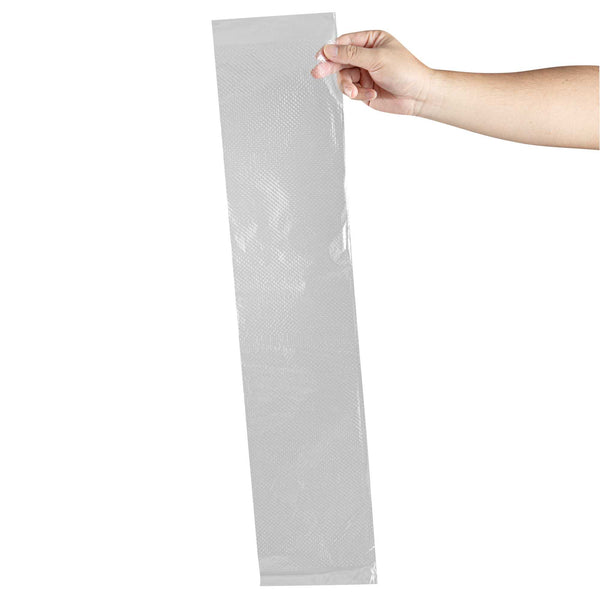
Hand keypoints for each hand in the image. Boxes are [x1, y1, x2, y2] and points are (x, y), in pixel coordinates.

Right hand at [311, 30, 432, 115]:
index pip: (345, 42)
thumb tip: (331, 49)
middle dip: (331, 68)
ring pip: (344, 78)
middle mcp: (366, 56)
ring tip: (355, 92)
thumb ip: (352, 54)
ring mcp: (364, 73)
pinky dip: (359, 94)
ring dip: (348, 86)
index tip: (321, 56)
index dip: (332, 50)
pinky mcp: (364, 89)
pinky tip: (371, 94)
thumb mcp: (377, 58)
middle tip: (317, 72)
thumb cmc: (407, 72)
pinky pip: (352, 91)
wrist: (418, 96)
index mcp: (371, 41)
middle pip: (341, 60)